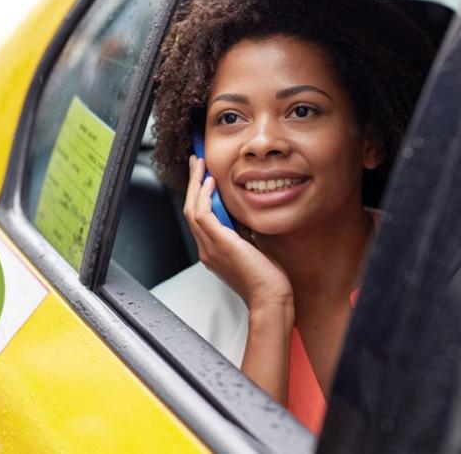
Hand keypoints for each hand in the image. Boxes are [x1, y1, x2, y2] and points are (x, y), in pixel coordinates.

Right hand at [183, 156, 293, 310]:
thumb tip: (242, 215)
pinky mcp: (219, 244)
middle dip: (193, 183)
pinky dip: (204, 197)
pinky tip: (210, 183)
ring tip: (200, 164)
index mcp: (213, 251)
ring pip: (192, 209)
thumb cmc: (266, 280)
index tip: (204, 176)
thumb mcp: (252, 249)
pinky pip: (203, 215)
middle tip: (195, 162)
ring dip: (196, 184)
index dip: (199, 194)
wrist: (270, 299)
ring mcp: (210, 248)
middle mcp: (207, 249)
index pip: (199, 217)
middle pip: (190, 209)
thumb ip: (242, 233)